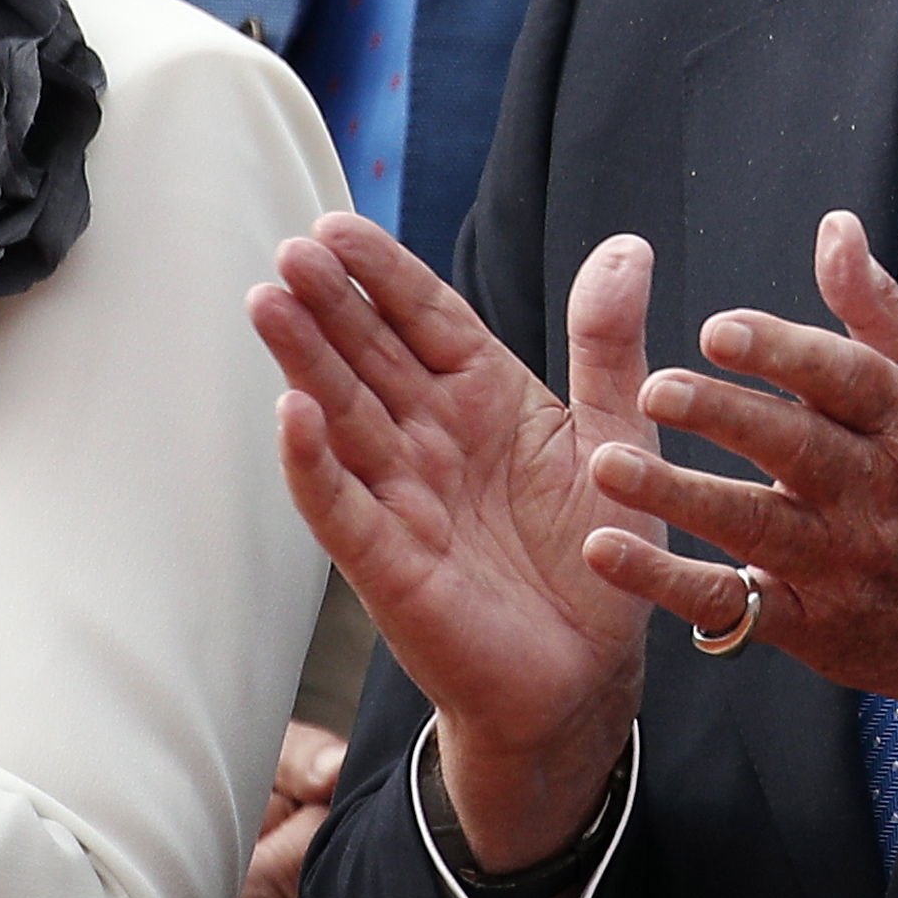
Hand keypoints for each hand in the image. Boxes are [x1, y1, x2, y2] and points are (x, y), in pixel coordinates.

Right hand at [258, 221, 661, 868]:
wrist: (588, 672)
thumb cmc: (597, 550)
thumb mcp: (619, 433)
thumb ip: (610, 344)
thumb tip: (628, 247)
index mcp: (482, 396)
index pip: (423, 318)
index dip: (381, 274)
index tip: (336, 225)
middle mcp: (432, 437)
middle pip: (370, 355)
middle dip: (329, 303)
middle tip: (291, 251)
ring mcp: (403, 496)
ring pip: (342, 416)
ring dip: (303, 363)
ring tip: (269, 304)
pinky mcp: (390, 562)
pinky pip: (342, 507)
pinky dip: (313, 464)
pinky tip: (290, 414)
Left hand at [589, 209, 897, 777]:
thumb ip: (878, 307)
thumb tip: (835, 227)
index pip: (843, 378)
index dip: (783, 352)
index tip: (719, 329)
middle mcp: (874, 490)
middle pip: (795, 447)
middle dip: (723, 418)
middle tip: (653, 389)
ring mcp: (842, 560)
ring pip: (754, 525)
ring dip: (678, 496)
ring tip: (608, 465)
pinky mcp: (811, 622)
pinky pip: (731, 603)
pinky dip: (667, 582)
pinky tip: (607, 553)